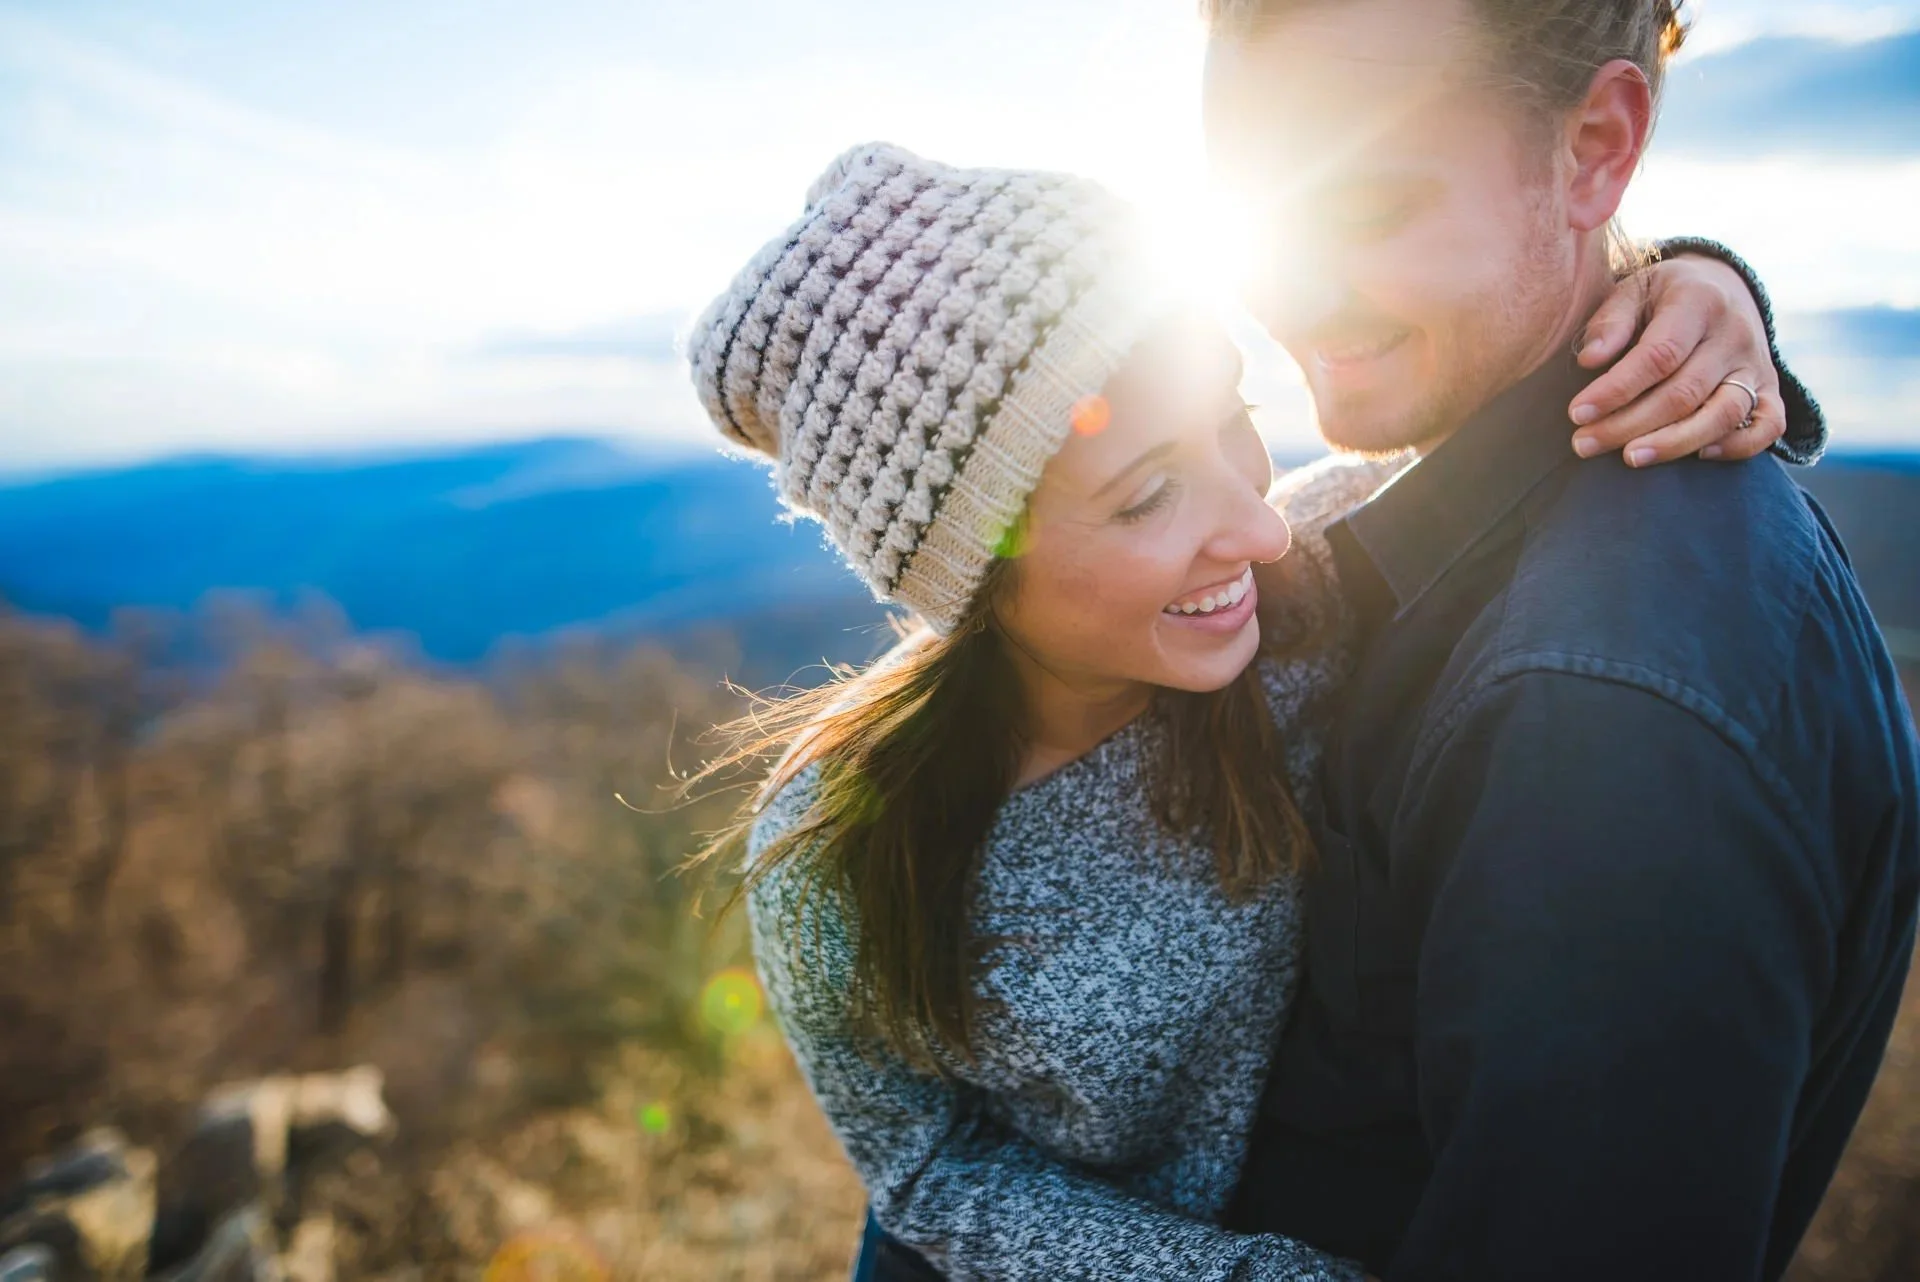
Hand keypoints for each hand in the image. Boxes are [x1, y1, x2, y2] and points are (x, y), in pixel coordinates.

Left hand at [1566, 254, 1786, 466]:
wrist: (1722, 288)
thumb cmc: (1663, 296)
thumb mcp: (1634, 288)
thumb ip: (1611, 320)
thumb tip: (1589, 359)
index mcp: (1699, 301)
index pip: (1659, 355)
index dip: (1617, 389)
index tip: (1577, 414)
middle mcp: (1734, 335)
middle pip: (1684, 392)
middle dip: (1629, 425)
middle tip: (1584, 445)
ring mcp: (1756, 365)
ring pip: (1723, 414)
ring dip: (1674, 443)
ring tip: (1630, 458)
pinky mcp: (1770, 390)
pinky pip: (1768, 426)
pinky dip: (1738, 447)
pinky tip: (1698, 457)